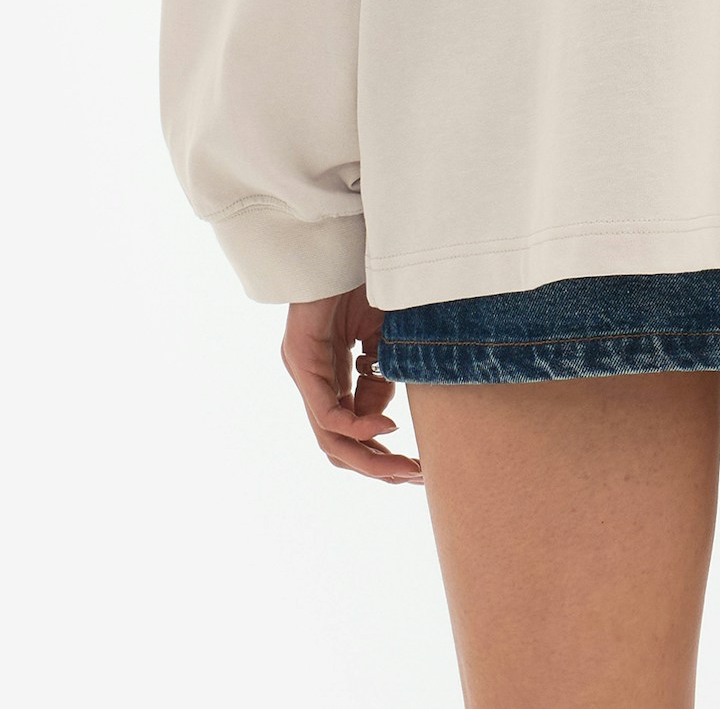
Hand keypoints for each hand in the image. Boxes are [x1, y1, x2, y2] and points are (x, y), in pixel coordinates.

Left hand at [280, 288, 422, 484]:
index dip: (382, 455)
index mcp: (331, 376)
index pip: (350, 433)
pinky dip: (357, 426)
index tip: (418, 467)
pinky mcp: (301, 360)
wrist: (342, 243)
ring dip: (369, 458)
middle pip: (338, 446)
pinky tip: (387, 426)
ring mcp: (304, 372)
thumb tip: (384, 423)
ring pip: (330, 438)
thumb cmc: (362, 282)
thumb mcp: (382, 339)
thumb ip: (380, 379)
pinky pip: (326, 411)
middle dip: (378, 467)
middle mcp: (313, 381)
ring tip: (404, 466)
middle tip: (415, 477)